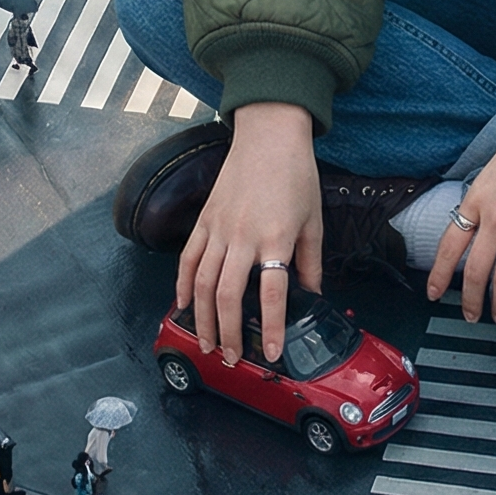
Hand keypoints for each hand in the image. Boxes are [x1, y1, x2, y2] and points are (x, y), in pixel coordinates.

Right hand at [176, 103, 319, 362]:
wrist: (269, 135)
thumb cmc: (297, 176)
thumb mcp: (314, 220)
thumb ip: (310, 262)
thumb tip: (313, 297)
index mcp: (276, 238)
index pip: (273, 293)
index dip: (273, 328)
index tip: (274, 354)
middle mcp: (243, 237)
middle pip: (227, 295)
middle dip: (229, 333)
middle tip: (233, 359)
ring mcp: (219, 228)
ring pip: (201, 283)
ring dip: (202, 319)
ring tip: (207, 344)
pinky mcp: (204, 219)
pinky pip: (188, 258)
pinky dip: (182, 285)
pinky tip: (183, 307)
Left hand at [428, 100, 495, 322]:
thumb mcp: (493, 169)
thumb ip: (483, 199)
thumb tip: (477, 226)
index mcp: (476, 199)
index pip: (449, 246)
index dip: (438, 274)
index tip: (433, 293)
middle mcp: (495, 218)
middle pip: (474, 271)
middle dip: (470, 300)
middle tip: (470, 315)